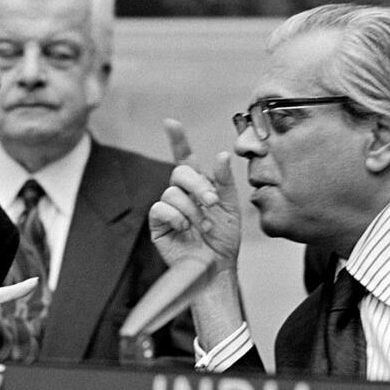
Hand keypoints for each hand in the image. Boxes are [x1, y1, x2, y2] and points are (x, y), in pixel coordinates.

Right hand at [149, 120, 241, 268]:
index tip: (171, 123)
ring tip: (203, 226)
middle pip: (180, 173)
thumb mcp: (231, 207)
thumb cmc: (224, 240)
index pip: (184, 158)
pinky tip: (185, 228)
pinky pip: (160, 208)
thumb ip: (225, 181)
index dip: (177, 140)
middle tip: (212, 203)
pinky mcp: (158, 224)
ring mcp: (168, 208)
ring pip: (172, 192)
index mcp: (198, 186)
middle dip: (198, 185)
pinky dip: (176, 217)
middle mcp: (181, 194)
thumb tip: (221, 155)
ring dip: (192, 209)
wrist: (217, 267)